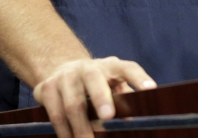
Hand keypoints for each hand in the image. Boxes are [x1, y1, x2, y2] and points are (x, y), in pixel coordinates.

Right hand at [33, 57, 156, 137]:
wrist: (61, 70)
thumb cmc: (96, 84)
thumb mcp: (112, 86)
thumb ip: (123, 101)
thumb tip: (135, 123)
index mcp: (110, 66)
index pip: (128, 68)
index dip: (139, 78)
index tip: (151, 89)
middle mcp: (87, 67)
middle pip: (94, 80)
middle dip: (101, 98)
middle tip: (108, 117)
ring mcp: (65, 76)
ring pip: (72, 102)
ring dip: (81, 126)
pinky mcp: (46, 88)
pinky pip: (55, 114)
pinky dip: (64, 132)